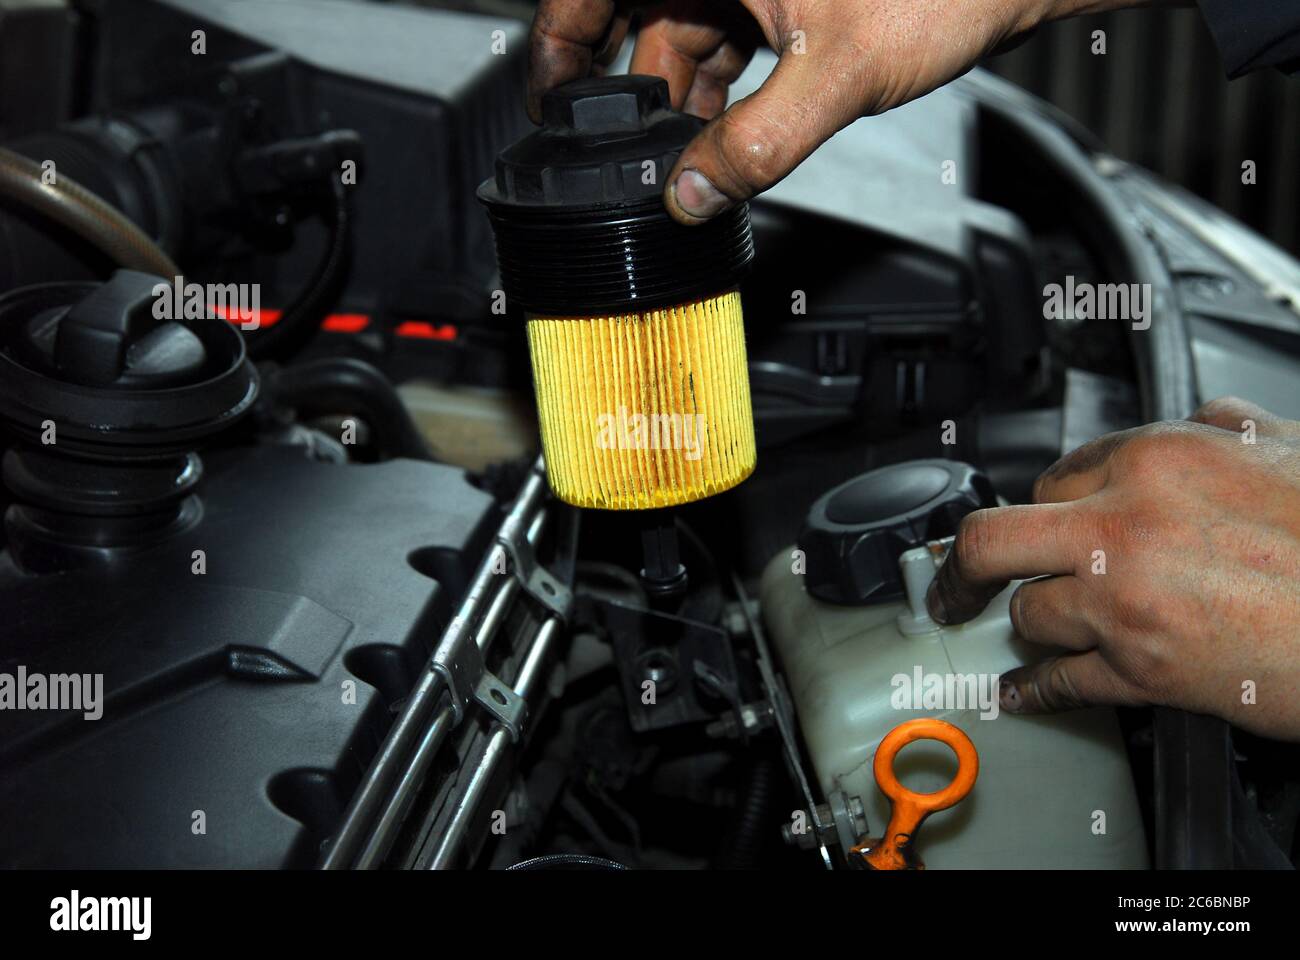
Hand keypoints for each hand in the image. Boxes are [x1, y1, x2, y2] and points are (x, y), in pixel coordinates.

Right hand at [527, 0, 1150, 223]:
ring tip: (692, 161)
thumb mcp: (835, 76)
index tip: (549, 104)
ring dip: (686, 98)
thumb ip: (754, 144)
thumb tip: (692, 195)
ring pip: (686, 31)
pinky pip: (727, 32)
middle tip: (636, 160)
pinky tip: (731, 131)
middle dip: (638, 93)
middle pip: (638, 17)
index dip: (558, 47)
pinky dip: (723, 82)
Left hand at [926, 397, 1299, 740]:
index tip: (1024, 524)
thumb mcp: (1286, 449)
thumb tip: (1190, 422)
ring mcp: (1125, 601)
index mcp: (1158, 459)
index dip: (1041, 506)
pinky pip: (1060, 682)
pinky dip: (1033, 690)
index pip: (1054, 476)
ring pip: (1027, 613)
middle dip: (965, 565)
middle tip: (954, 583)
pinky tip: (1021, 691)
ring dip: (1029, 626)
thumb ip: (1222, 428)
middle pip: (995, 538)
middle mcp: (1126, 524)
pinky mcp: (1142, 671)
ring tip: (1030, 632)